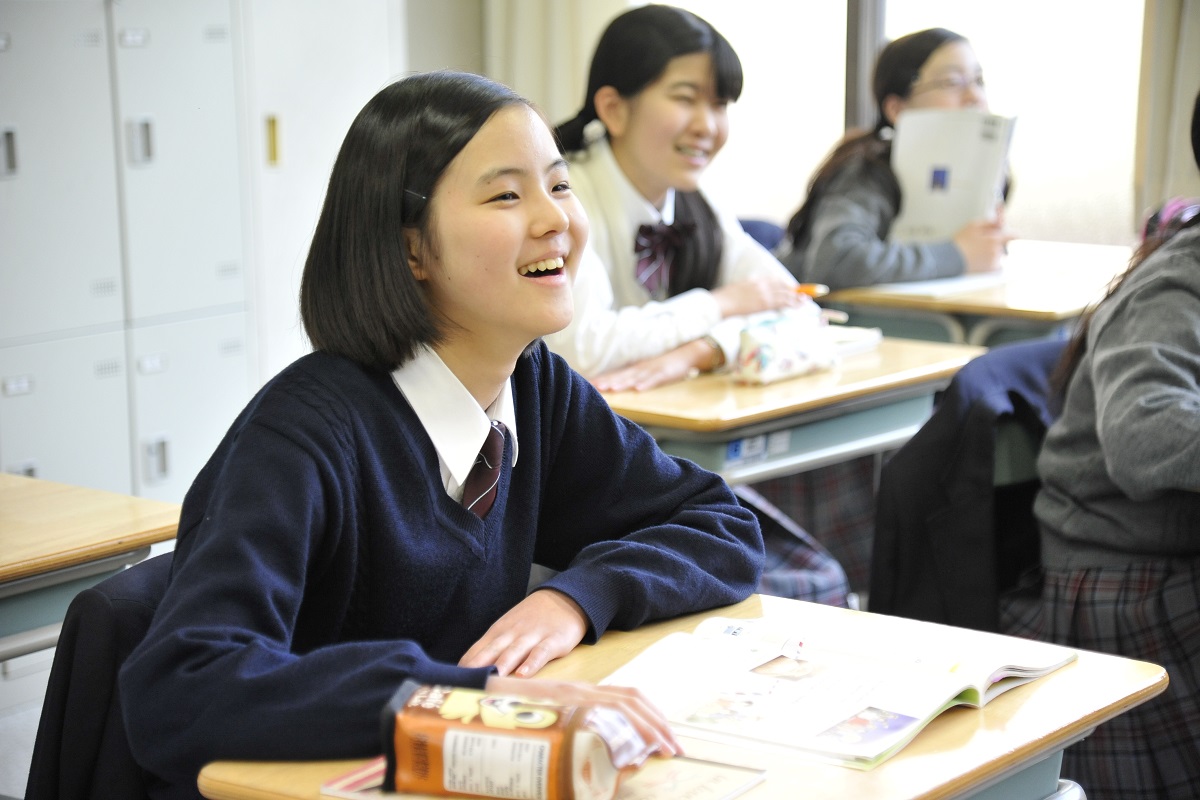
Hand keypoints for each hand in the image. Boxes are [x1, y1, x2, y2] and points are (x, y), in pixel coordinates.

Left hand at [459, 589, 587, 677]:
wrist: (563, 599)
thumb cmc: (530, 621)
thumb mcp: (507, 631)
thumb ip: (489, 651)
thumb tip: (466, 674)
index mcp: (496, 634)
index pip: (475, 653)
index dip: (463, 670)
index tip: (451, 686)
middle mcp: (510, 635)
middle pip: (490, 652)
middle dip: (477, 668)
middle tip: (464, 686)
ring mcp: (531, 637)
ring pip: (514, 652)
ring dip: (501, 665)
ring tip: (491, 680)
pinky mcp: (553, 640)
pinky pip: (541, 653)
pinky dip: (532, 663)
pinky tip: (524, 674)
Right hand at [485, 675, 682, 757]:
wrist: (474, 691)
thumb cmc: (507, 711)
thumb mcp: (545, 722)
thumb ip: (566, 736)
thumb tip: (583, 765)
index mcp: (582, 693)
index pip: (628, 697)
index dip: (652, 715)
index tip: (667, 738)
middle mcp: (582, 691)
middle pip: (633, 700)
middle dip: (659, 724)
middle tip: (675, 749)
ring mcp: (573, 697)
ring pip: (623, 704)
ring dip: (649, 726)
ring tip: (663, 749)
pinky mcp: (561, 706)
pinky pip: (600, 716)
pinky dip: (620, 731)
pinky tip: (631, 750)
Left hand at [592, 340, 713, 391]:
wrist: (687, 353)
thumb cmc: (666, 364)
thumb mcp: (648, 370)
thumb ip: (634, 376)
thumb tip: (617, 384)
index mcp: (636, 369)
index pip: (616, 375)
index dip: (603, 380)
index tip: (588, 385)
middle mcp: (641, 369)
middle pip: (621, 376)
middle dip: (607, 382)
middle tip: (593, 387)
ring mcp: (653, 370)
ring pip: (635, 378)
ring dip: (623, 383)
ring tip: (611, 389)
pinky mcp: (665, 373)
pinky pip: (655, 379)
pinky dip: (646, 384)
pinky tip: (638, 389)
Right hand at [711, 277, 806, 317]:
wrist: (721, 303)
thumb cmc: (725, 299)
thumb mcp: (738, 289)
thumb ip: (748, 288)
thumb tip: (753, 291)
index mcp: (756, 280)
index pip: (775, 280)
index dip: (785, 285)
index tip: (791, 288)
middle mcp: (762, 285)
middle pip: (783, 287)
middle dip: (794, 291)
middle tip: (803, 295)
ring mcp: (764, 294)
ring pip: (785, 295)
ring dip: (796, 298)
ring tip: (805, 301)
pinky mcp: (764, 303)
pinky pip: (781, 303)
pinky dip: (791, 304)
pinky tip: (797, 306)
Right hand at [953, 216, 1014, 274]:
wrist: (951, 259)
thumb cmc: (960, 242)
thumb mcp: (973, 225)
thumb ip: (990, 222)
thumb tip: (1000, 222)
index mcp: (995, 240)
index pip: (1014, 235)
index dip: (1012, 233)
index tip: (1010, 234)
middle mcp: (997, 252)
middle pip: (1006, 245)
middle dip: (999, 242)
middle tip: (986, 242)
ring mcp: (994, 263)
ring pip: (1001, 255)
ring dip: (994, 252)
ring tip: (979, 251)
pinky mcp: (989, 271)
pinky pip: (996, 264)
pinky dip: (991, 261)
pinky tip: (980, 259)